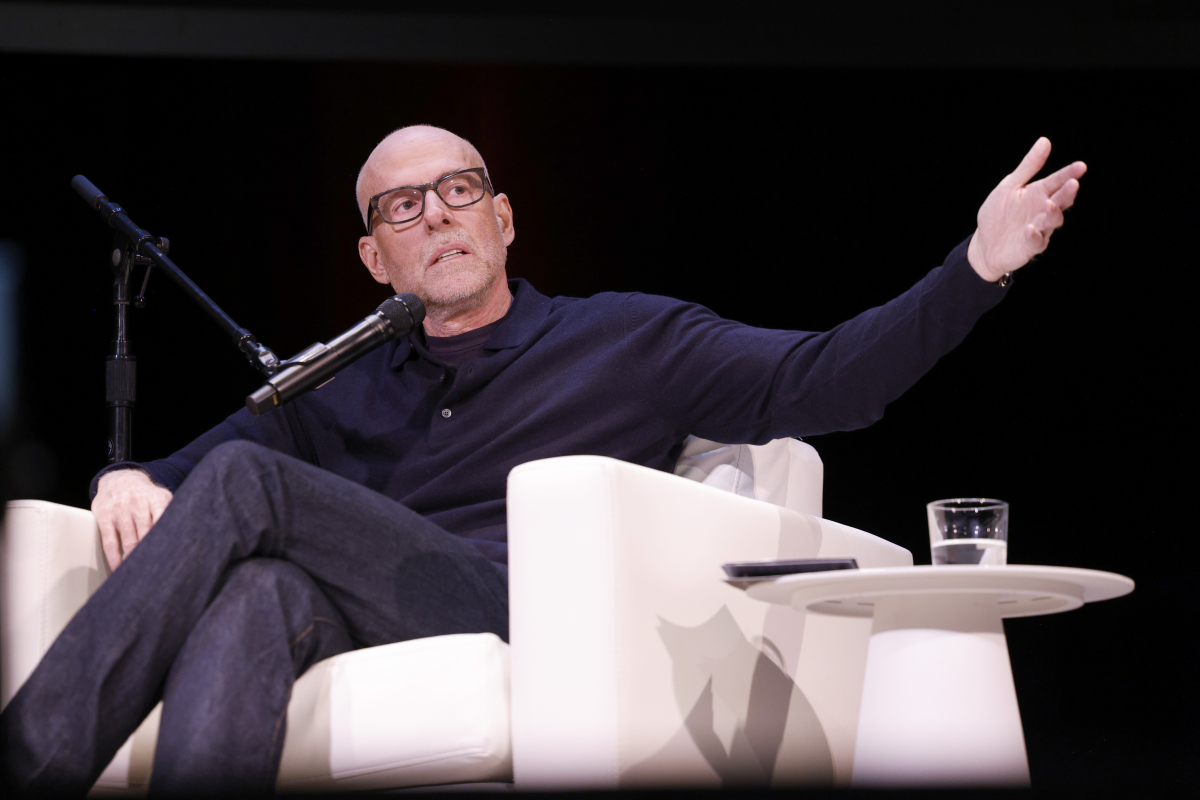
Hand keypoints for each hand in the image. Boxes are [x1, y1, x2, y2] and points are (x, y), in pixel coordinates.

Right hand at [92, 469, 173, 570]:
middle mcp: (139, 503)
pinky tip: (118, 568)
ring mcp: (121, 510)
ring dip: (133, 559)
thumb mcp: (161, 497)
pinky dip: (114, 557)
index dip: (166, 540)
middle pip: (147, 534)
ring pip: (129, 540)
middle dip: (151, 553)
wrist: (119, 478)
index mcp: (157, 499)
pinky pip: (109, 541)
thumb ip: (171, 513)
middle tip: (155, 570)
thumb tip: (184, 535)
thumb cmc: (145, 495)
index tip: (170, 557)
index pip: (164, 522)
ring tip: (138, 573)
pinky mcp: (105, 516)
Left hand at [968, 137, 1086, 281]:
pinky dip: (1034, 235)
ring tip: (1050, 204)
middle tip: (1073, 183)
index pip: (1057, 181)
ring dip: (1053, 213)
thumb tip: (1045, 141)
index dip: (1069, 173)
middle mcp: (1042, 210)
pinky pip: (1036, 242)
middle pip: (1060, 200)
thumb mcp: (1009, 186)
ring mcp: (1039, 229)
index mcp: (1039, 193)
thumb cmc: (998, 214)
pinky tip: (1030, 228)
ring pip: (1053, 221)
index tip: (1081, 166)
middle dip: (1067, 193)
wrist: (984, 244)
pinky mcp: (1030, 247)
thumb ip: (1028, 167)